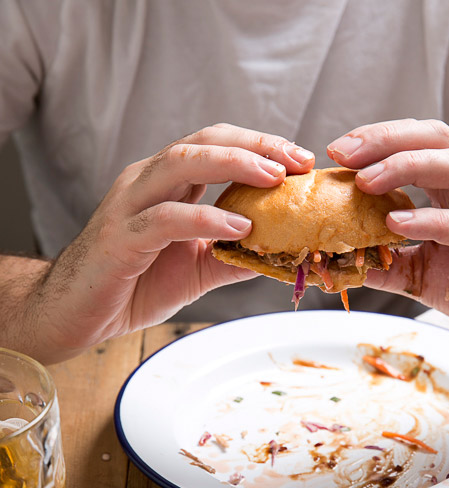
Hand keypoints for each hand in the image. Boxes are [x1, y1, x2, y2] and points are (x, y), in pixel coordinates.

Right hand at [33, 124, 313, 361]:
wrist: (78, 314)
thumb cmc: (133, 285)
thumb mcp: (197, 269)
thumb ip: (235, 259)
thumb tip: (282, 257)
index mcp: (165, 184)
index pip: (215, 145)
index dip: (259, 146)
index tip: (301, 160)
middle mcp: (146, 183)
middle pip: (202, 142)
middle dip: (255, 145)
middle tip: (297, 161)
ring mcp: (130, 206)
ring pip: (180, 164)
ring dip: (232, 165)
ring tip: (274, 179)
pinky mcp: (121, 239)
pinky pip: (165, 218)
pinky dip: (205, 218)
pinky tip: (238, 226)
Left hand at [328, 119, 448, 348]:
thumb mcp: (425, 275)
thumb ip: (388, 265)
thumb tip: (345, 264)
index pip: (419, 144)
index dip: (379, 140)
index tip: (338, 152)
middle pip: (437, 140)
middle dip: (386, 140)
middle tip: (344, 154)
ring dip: (407, 167)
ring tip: (366, 181)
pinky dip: (433, 220)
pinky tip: (399, 222)